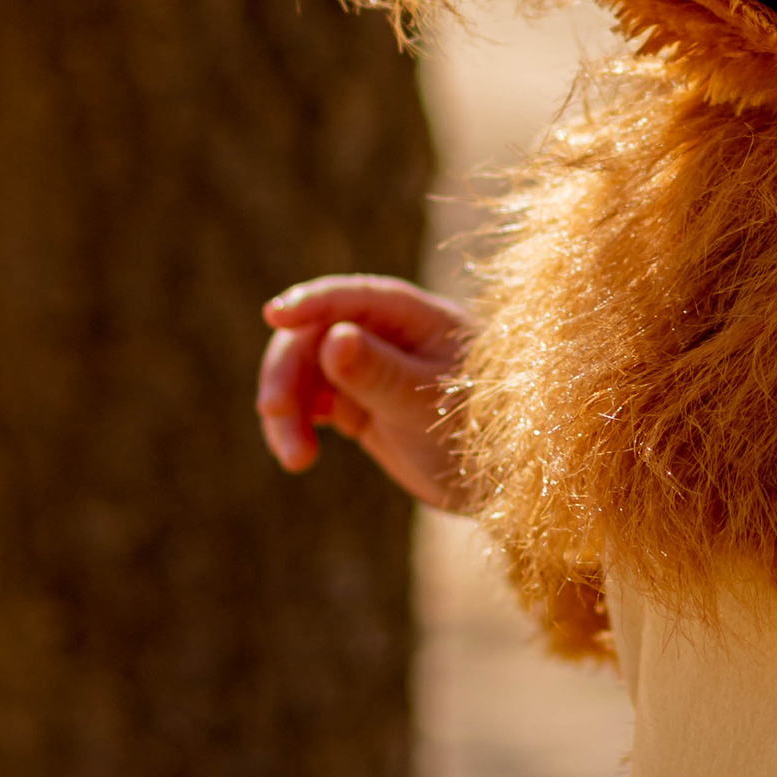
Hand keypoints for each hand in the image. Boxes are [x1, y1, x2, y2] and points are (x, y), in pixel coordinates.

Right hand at [257, 277, 473, 512]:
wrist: (503, 479)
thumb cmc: (480, 428)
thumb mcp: (425, 402)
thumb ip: (379, 372)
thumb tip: (331, 338)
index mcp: (412, 316)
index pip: (351, 297)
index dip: (310, 303)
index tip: (273, 316)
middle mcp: (386, 335)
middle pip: (314, 337)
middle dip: (287, 372)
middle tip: (275, 415)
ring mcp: (370, 368)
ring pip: (305, 372)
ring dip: (287, 409)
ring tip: (296, 459)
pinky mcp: (360, 402)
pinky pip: (311, 402)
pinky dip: (297, 425)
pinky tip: (300, 455)